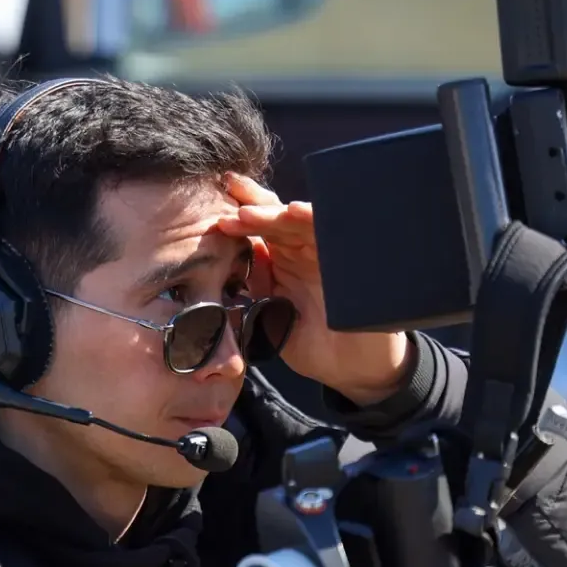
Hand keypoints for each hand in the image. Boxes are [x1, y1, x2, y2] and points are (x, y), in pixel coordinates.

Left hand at [216, 173, 412, 404]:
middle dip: (251, 207)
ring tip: (248, 211)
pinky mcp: (348, 260)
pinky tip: (295, 212)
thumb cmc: (312, 343)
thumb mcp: (272, 317)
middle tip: (227, 198)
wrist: (352, 369)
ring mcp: (326, 253)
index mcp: (283, 262)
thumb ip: (256, 289)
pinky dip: (313, 220)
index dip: (238, 221)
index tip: (214, 216)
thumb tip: (229, 264)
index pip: (259, 232)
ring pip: (299, 221)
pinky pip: (331, 232)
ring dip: (273, 213)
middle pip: (277, 218)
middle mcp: (304, 252)